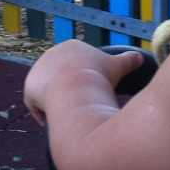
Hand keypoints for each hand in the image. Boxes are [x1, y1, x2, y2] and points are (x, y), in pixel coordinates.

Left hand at [23, 42, 146, 127]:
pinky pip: (37, 105)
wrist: (77, 86)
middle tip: (82, 106)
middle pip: (60, 78)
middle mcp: (50, 56)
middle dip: (70, 91)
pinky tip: (58, 122)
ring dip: (58, 103)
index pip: (75, 65)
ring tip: (72, 116)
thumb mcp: (118, 66)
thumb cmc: (100, 75)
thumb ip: (128, 60)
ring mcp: (37, 72)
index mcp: (70, 47)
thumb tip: (140, 57)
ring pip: (48, 92)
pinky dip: (47, 114)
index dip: (84, 80)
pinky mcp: (29, 89)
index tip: (92, 92)